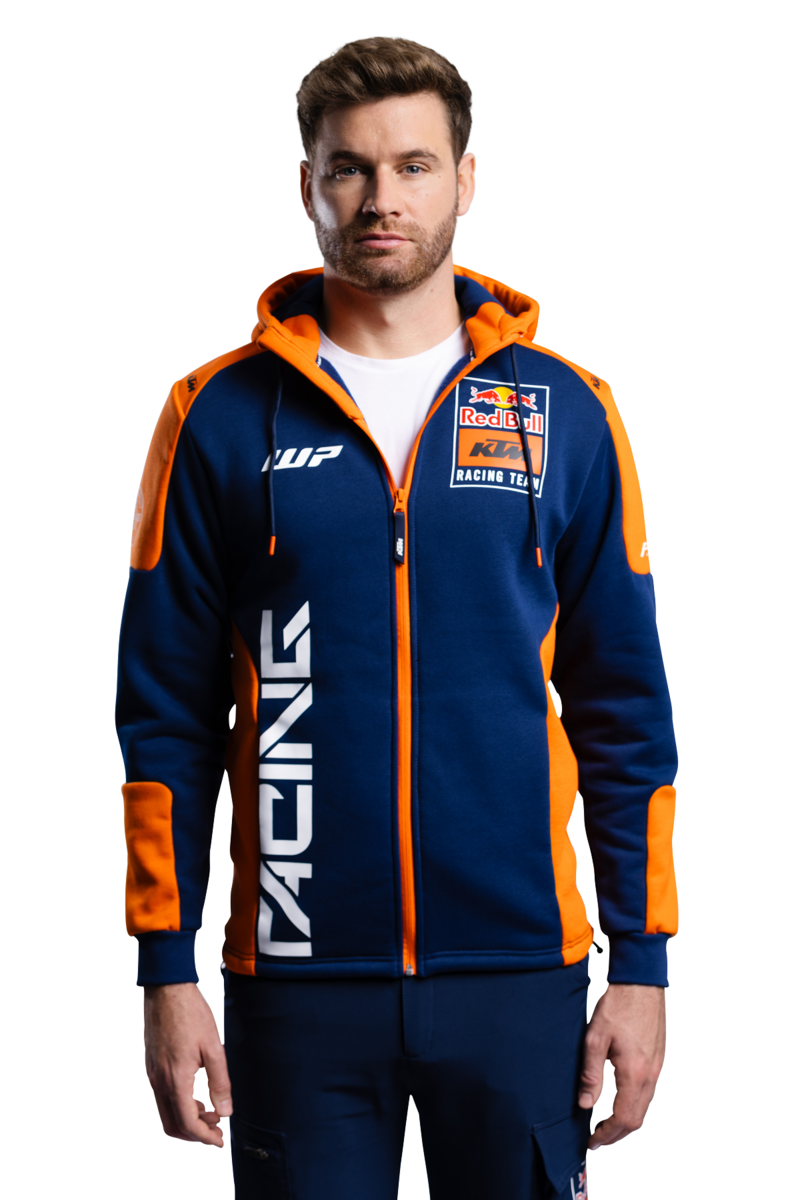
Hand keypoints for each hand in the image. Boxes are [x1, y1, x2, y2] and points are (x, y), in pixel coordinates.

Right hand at [144, 982, 232, 1146]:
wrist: (166, 988)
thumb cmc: (190, 1013)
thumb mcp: (214, 1047)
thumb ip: (220, 1082)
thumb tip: (226, 1111)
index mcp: (175, 1078)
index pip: (187, 1122)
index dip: (204, 1137)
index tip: (219, 1140)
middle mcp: (159, 1080)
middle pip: (173, 1124)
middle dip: (195, 1133)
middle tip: (217, 1130)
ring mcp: (152, 1073)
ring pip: (166, 1112)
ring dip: (187, 1119)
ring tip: (211, 1111)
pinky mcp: (151, 1065)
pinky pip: (162, 1096)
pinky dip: (179, 1105)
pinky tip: (196, 1095)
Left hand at [578, 983, 664, 1149]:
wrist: (641, 982)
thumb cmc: (618, 1005)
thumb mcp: (594, 1038)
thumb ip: (590, 1074)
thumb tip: (585, 1104)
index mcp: (634, 1072)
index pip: (624, 1118)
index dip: (607, 1134)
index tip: (592, 1140)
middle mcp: (650, 1074)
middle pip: (637, 1119)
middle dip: (617, 1134)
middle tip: (597, 1138)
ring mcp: (657, 1067)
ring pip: (644, 1106)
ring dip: (626, 1120)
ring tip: (605, 1123)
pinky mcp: (657, 1059)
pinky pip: (648, 1092)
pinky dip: (634, 1105)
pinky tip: (619, 1100)